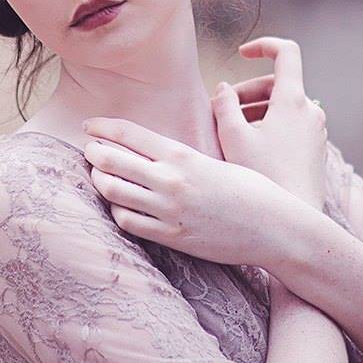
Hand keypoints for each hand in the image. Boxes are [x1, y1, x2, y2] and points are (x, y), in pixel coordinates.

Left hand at [80, 116, 307, 268]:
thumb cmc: (251, 190)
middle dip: (94, 153)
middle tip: (88, 150)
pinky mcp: (171, 236)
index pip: (129, 134)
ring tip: (98, 176)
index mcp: (183, 155)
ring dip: (100, 181)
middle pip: (112, 161)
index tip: (90, 126)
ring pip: (113, 192)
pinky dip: (117, 211)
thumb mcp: (216, 159)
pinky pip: (128, 222)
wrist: (273, 227)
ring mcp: (168, 210)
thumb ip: (182, 154)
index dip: (103, 128)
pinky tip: (119, 205)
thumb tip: (156, 145)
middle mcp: (171, 180)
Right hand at [214, 36, 328, 209]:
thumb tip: (224, 87)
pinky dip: (268, 127)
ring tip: (229, 132)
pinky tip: (247, 149)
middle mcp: (311, 111)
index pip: (286, 52)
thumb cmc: (263, 177)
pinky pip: (290, 126)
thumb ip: (224, 104)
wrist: (296, 218)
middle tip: (220, 110)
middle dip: (247, 91)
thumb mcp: (232, 137)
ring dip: (255, 111)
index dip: (263, 46)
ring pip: (282, 107)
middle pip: (277, 84)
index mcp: (293, 101)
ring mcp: (315, 131)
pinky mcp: (314, 150)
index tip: (241, 54)